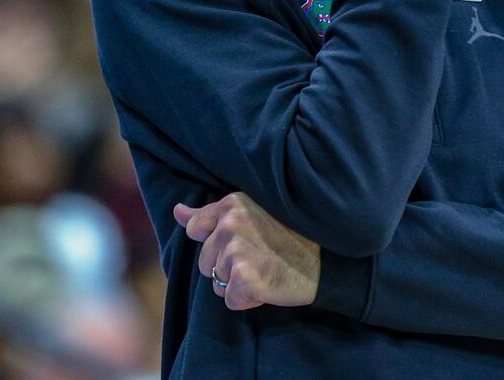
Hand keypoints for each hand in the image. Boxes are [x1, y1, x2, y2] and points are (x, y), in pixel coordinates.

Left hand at [173, 193, 320, 310]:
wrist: (326, 260)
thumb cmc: (290, 235)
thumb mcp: (251, 211)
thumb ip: (211, 213)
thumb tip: (177, 211)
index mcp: (232, 205)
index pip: (196, 230)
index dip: (216, 243)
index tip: (242, 241)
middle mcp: (231, 225)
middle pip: (205, 262)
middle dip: (227, 266)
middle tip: (260, 257)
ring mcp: (237, 253)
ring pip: (217, 283)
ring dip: (238, 283)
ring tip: (266, 269)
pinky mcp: (246, 280)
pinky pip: (230, 300)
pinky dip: (248, 299)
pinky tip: (268, 285)